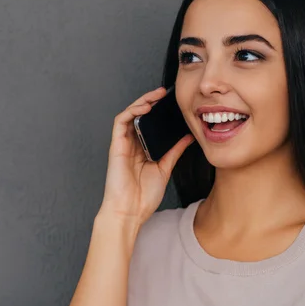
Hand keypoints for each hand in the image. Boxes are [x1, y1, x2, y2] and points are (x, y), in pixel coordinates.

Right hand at [98, 87, 193, 228]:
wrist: (130, 212)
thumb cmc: (143, 196)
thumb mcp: (165, 168)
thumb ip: (175, 150)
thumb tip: (188, 136)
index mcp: (142, 149)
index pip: (149, 123)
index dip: (157, 110)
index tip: (171, 102)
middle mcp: (132, 144)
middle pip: (138, 116)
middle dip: (150, 101)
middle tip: (164, 93)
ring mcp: (123, 144)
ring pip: (129, 114)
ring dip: (141, 102)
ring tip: (156, 96)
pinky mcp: (116, 146)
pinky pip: (120, 122)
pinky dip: (132, 112)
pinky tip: (144, 108)